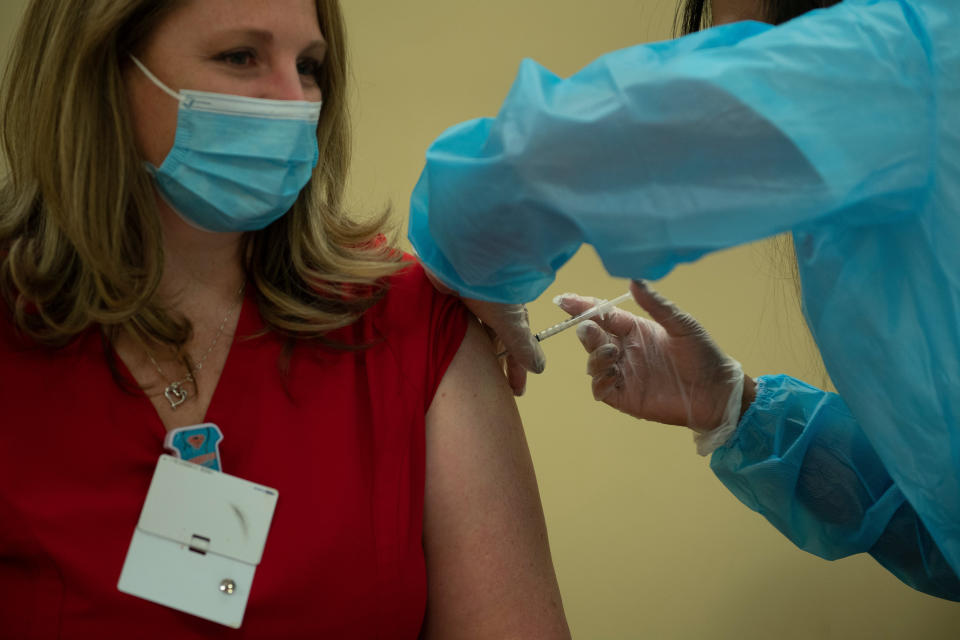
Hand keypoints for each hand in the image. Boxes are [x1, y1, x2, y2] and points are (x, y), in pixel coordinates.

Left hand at [422, 266, 545, 395]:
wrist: (462, 252)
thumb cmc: (492, 286)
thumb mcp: (510, 321)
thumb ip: (522, 346)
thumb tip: (539, 369)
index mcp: (510, 311)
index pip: (516, 346)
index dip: (516, 370)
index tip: (515, 392)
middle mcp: (492, 305)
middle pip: (494, 341)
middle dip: (495, 363)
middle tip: (494, 388)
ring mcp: (469, 299)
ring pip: (473, 332)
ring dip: (474, 352)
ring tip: (470, 376)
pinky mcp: (448, 293)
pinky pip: (451, 321)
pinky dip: (454, 336)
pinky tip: (448, 351)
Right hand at [557, 280, 752, 432]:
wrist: (716, 392)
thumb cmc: (702, 354)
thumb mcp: (681, 324)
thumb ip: (656, 305)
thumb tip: (634, 280)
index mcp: (635, 328)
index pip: (602, 314)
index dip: (582, 306)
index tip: (564, 300)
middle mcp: (625, 349)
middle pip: (592, 337)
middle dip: (586, 330)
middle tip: (589, 327)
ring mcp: (623, 373)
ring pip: (592, 362)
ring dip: (595, 355)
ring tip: (611, 353)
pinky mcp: (624, 396)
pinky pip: (599, 388)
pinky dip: (599, 380)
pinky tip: (612, 374)